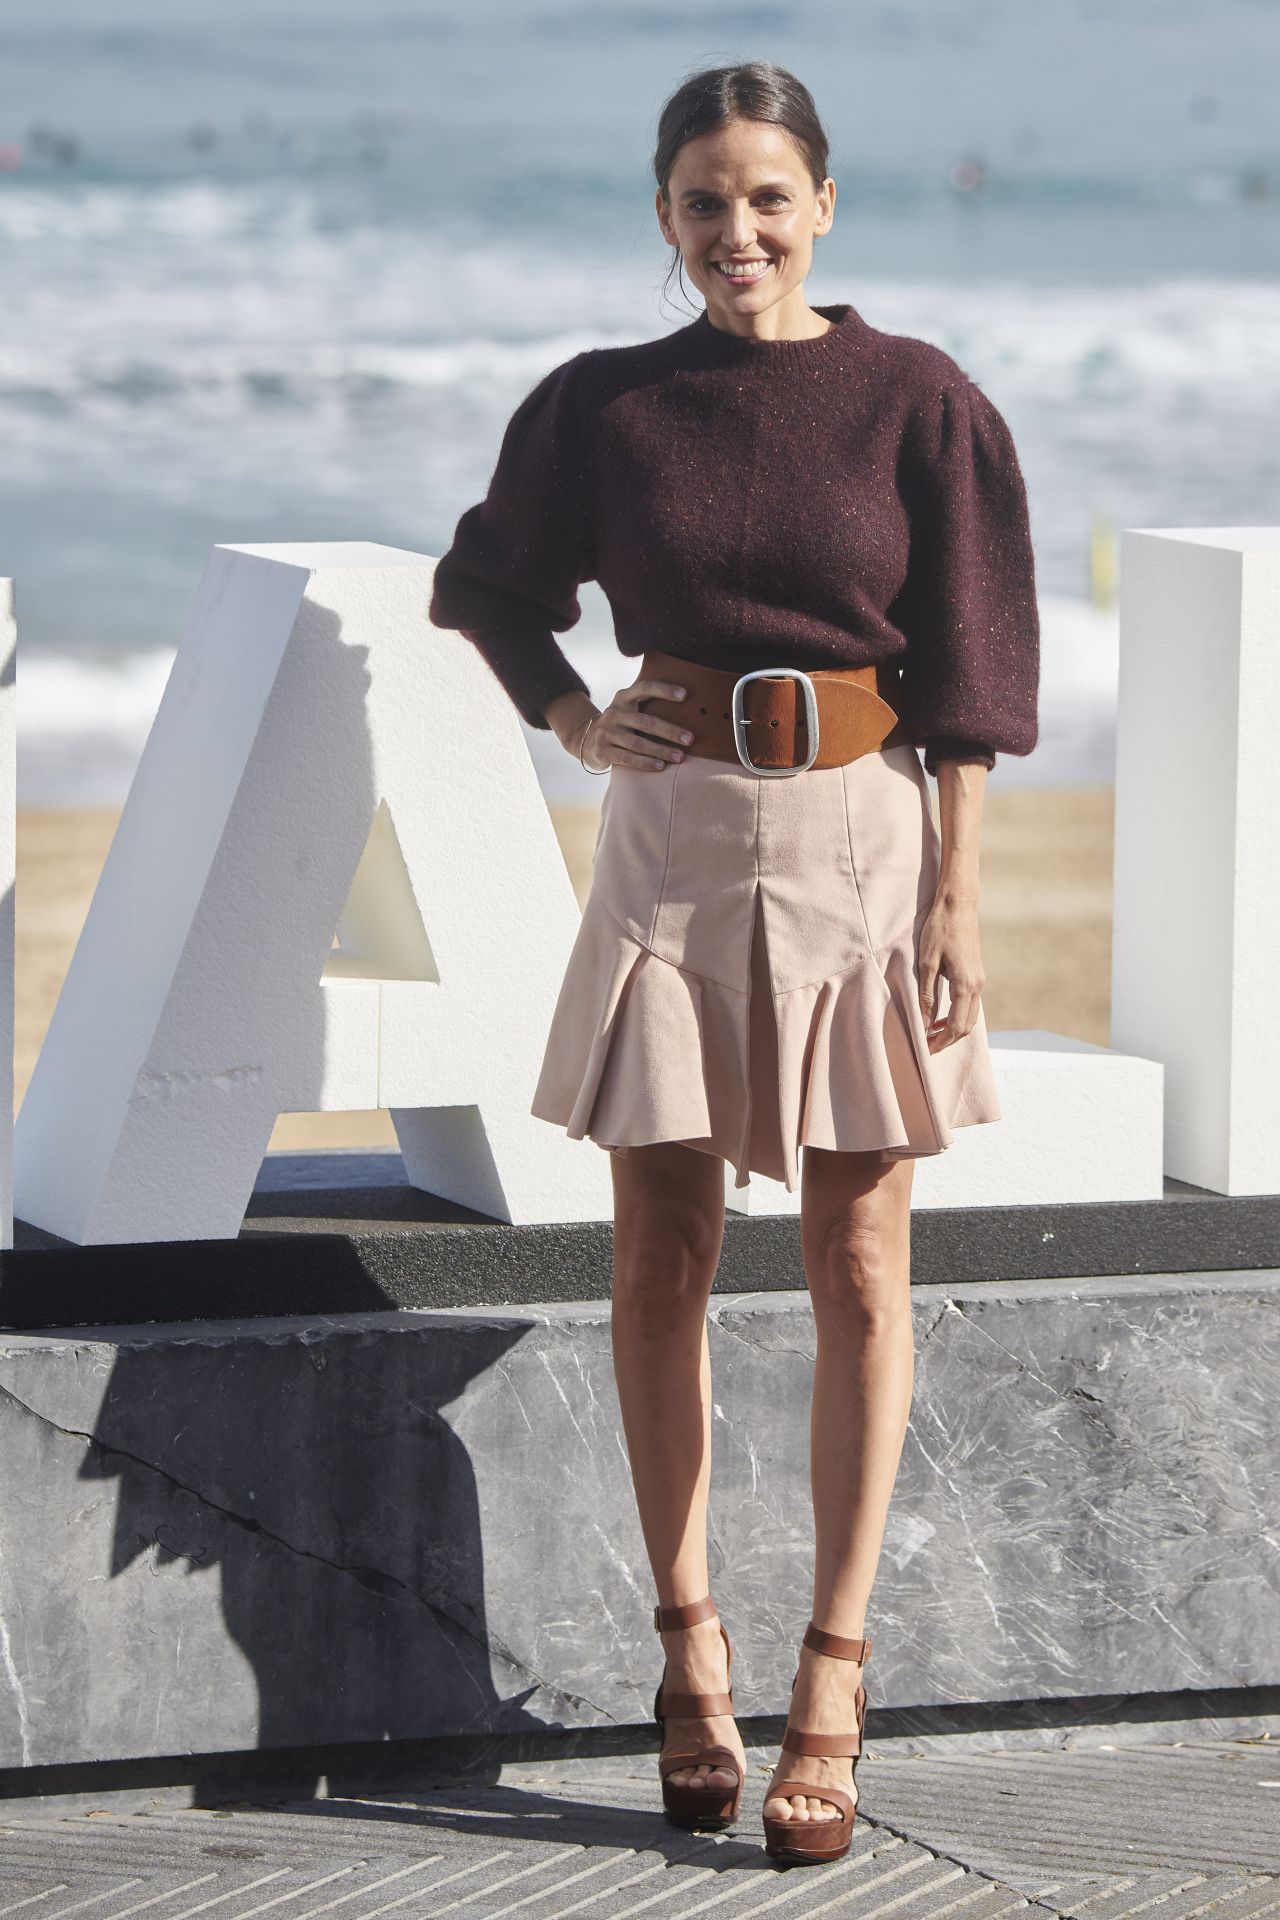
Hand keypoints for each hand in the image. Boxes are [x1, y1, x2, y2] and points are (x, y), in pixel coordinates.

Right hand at [571, 675, 694, 772]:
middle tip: (690, 739)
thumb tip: (690, 706)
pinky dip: (645, 763)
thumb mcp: (629, 707)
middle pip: (646, 722)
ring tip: (680, 757)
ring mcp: (606, 732)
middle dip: (670, 731)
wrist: (587, 740)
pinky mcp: (603, 750)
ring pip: (638, 743)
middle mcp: (614, 712)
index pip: (645, 688)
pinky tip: (661, 766)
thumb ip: (648, 703)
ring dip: (661, 750)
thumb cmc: (621, 723)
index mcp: (623, 697)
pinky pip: (628, 758)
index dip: (664, 690)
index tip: (685, 695)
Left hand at [917, 891, 984, 1051]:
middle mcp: (977, 986)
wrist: (959, 906)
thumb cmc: (939, 930)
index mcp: (966, 985)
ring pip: (971, 1017)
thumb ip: (927, 994)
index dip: (941, 1041)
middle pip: (967, 1026)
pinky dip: (958, 1016)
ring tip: (932, 1034)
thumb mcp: (927, 963)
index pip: (956, 1026)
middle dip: (949, 1040)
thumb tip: (925, 1023)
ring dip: (954, 1029)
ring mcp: (980, 981)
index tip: (926, 1050)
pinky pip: (971, 1005)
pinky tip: (941, 1016)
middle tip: (928, 1046)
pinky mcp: (977, 975)